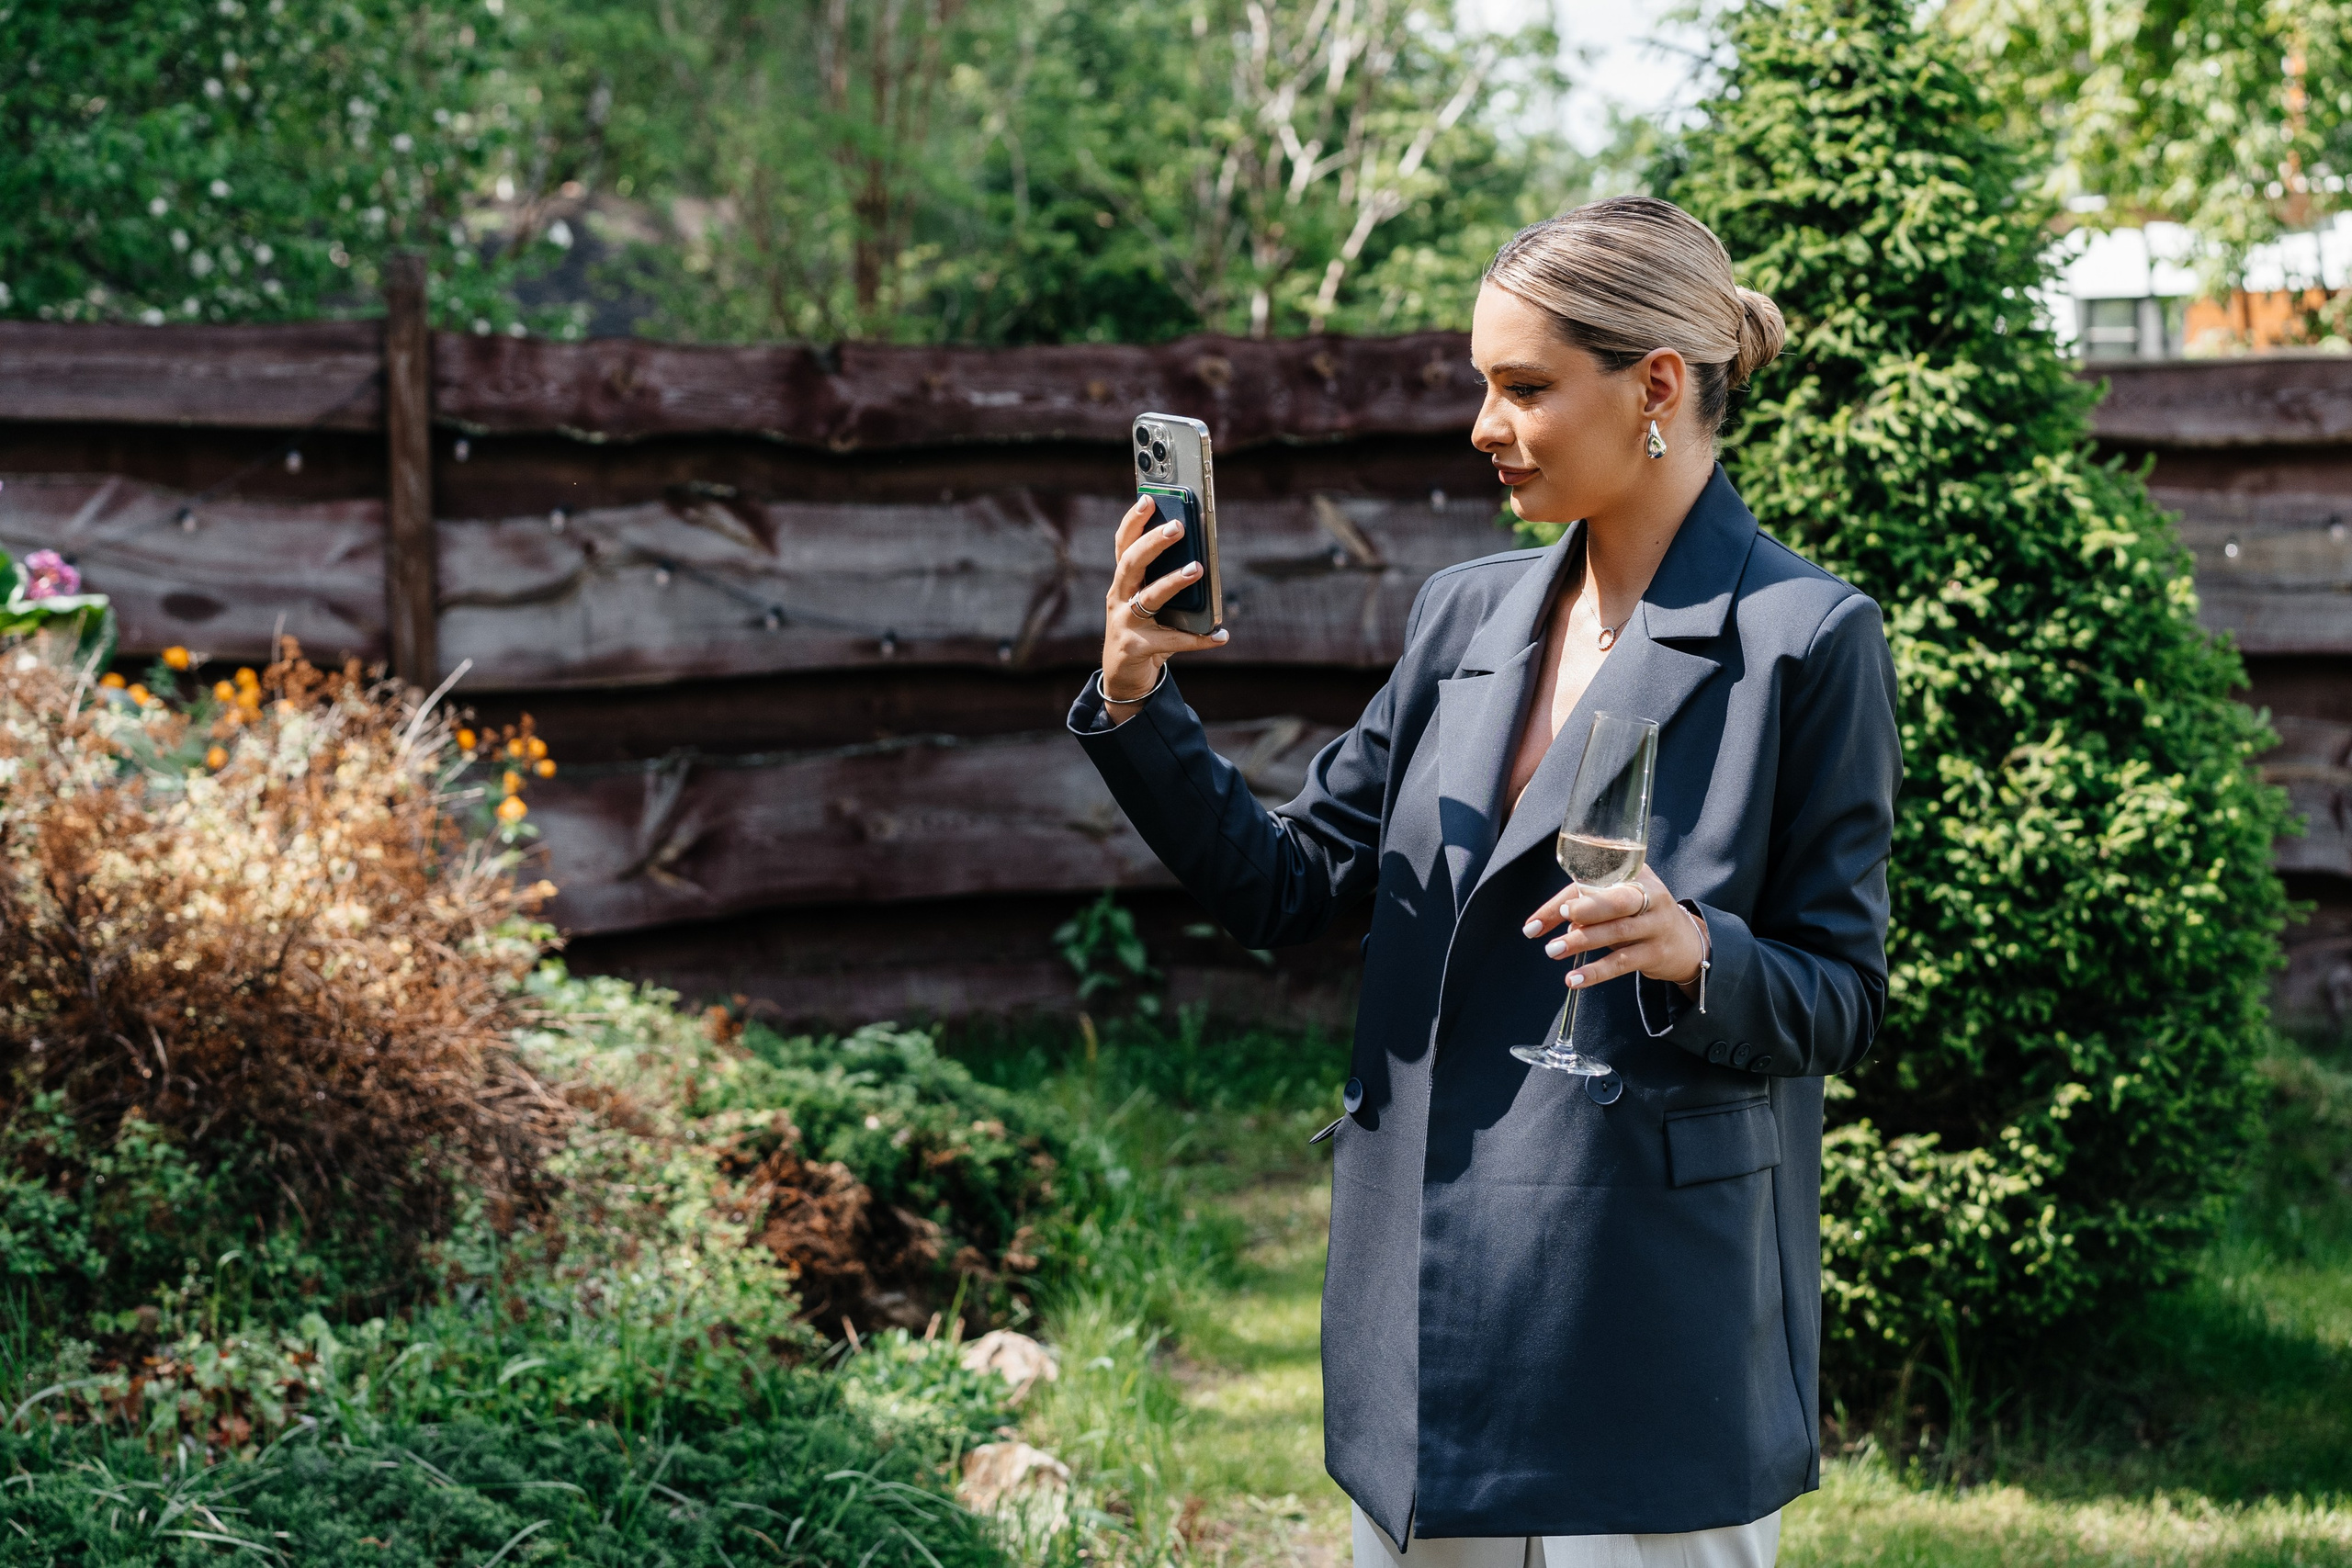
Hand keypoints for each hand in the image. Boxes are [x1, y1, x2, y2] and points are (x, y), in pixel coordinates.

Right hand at [1100, 494, 1227, 712]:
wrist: (1125, 678)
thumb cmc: (1144, 632)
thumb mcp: (1150, 603)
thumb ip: (1166, 582)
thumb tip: (1201, 561)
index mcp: (1123, 582)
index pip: (1123, 544)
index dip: (1133, 521)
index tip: (1149, 499)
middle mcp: (1119, 598)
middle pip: (1131, 563)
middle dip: (1153, 542)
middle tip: (1177, 526)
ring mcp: (1124, 622)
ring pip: (1148, 596)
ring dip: (1173, 581)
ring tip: (1197, 569)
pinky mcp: (1136, 647)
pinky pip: (1172, 640)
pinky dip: (1199, 639)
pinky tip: (1220, 636)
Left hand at [1520, 864, 1706, 993]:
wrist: (1687, 943)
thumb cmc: (1640, 915)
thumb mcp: (1621, 900)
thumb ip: (1589, 903)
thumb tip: (1552, 921)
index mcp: (1636, 874)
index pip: (1594, 882)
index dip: (1562, 900)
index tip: (1533, 924)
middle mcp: (1650, 895)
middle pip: (1617, 900)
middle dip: (1586, 908)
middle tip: (1562, 916)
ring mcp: (1656, 925)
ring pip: (1617, 932)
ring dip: (1582, 941)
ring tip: (1553, 951)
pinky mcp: (1656, 953)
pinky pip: (1622, 963)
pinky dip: (1596, 972)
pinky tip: (1575, 980)